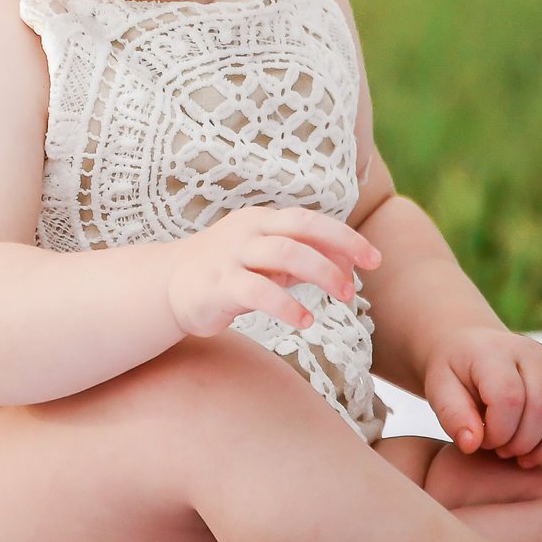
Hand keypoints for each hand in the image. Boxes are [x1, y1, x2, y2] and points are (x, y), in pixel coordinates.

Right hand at [165, 207, 381, 338]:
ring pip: (283, 253)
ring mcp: (230, 255)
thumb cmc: (226, 272)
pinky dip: (286, 305)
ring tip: (342, 297)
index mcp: (261, 220)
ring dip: (319, 273)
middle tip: (357, 283)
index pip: (309, 220)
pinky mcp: (218, 284)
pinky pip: (258, 290)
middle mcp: (247, 231)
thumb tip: (348, 266)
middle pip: (300, 230)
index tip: (374, 259)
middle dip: (337, 251)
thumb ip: (303, 259)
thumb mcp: (266, 261)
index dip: (344, 236)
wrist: (167, 286)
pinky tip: (305, 321)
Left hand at [423, 326, 541, 465]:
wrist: (472, 350)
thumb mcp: (438, 388)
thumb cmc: (454, 373)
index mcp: (494, 351)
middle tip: (500, 451)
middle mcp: (531, 352)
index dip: (498, 431)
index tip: (482, 442)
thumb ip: (452, 416)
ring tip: (520, 456)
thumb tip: (472, 444)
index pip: (509, 397)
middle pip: (541, 407)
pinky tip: (538, 448)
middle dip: (521, 442)